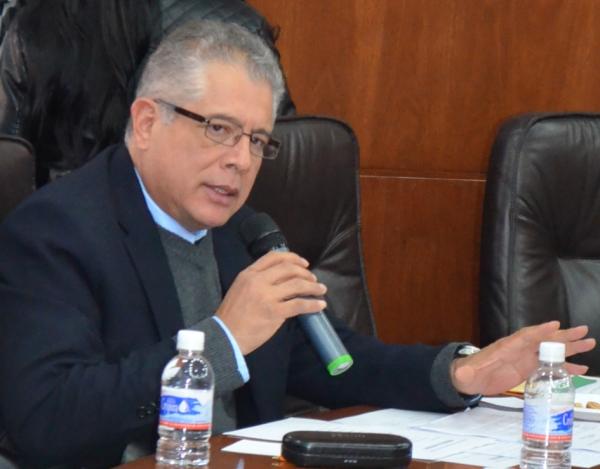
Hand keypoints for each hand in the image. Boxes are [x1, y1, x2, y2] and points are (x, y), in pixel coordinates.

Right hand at [216, 251, 326, 354]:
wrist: (225, 337)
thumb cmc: (232, 316)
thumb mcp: (240, 289)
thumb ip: (258, 282)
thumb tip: (283, 281)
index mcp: (248, 274)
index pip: (274, 257)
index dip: (292, 257)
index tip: (304, 263)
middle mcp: (258, 281)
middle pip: (289, 269)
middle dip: (305, 273)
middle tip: (313, 279)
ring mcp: (267, 297)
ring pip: (297, 285)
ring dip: (313, 286)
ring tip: (321, 290)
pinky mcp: (274, 313)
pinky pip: (299, 305)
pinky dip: (313, 304)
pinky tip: (320, 305)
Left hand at [451, 321, 595, 395]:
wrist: (469, 378)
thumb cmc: (468, 373)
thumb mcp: (467, 374)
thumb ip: (467, 373)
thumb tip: (462, 374)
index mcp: (505, 348)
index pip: (524, 337)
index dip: (539, 331)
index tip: (555, 325)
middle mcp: (518, 349)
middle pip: (543, 340)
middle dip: (562, 336)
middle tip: (584, 331)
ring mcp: (525, 358)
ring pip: (551, 350)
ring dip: (569, 347)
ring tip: (589, 343)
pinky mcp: (528, 368)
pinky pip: (550, 365)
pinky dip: (565, 366)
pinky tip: (580, 369)